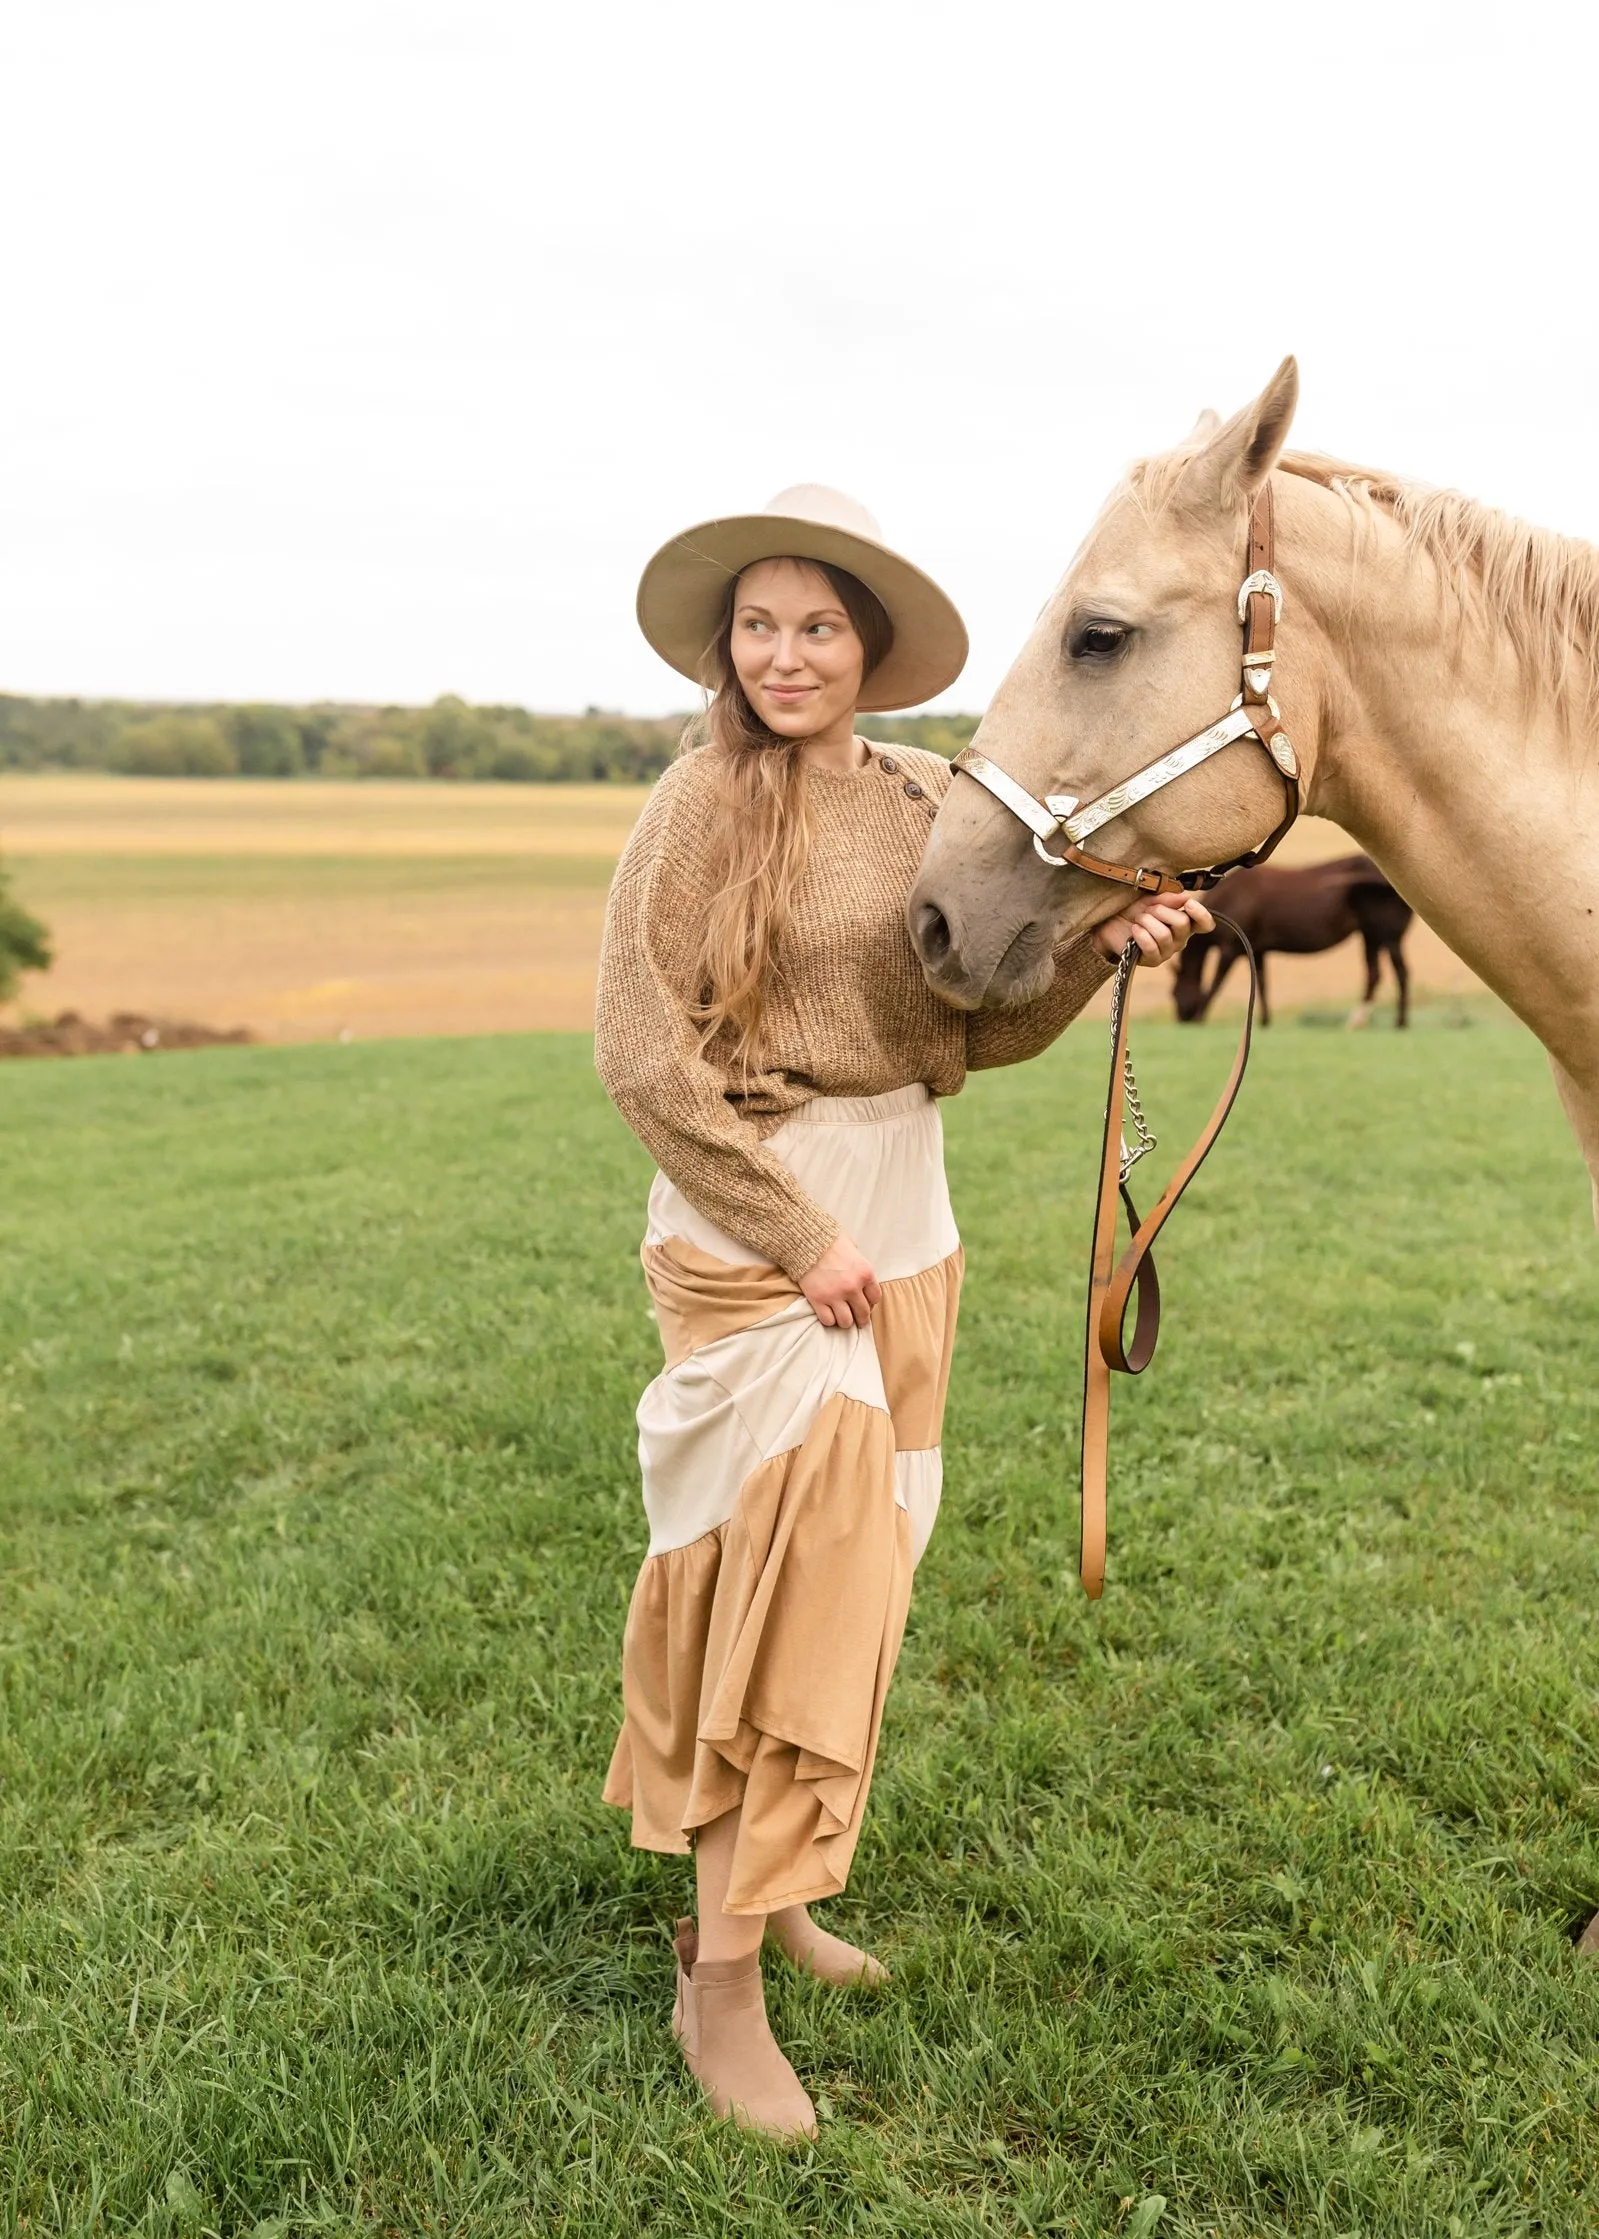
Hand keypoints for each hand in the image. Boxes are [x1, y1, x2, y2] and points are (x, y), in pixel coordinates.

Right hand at [800, 1231, 881, 1328]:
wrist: (806, 1240)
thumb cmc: (831, 1242)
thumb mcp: (853, 1249)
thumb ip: (860, 1266)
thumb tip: (862, 1277)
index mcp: (865, 1273)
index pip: (876, 1298)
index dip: (871, 1303)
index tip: (866, 1303)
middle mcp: (853, 1287)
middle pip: (863, 1313)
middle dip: (861, 1318)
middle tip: (857, 1319)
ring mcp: (835, 1295)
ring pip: (846, 1322)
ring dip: (845, 1321)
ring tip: (842, 1317)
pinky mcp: (818, 1300)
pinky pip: (828, 1321)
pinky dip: (829, 1320)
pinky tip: (828, 1313)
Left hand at [1092, 893, 1213, 965]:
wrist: (1110, 924)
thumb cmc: (1133, 911)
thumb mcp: (1150, 900)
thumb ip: (1168, 899)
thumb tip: (1185, 897)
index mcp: (1184, 922)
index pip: (1205, 924)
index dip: (1201, 914)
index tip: (1188, 904)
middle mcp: (1180, 939)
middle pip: (1182, 924)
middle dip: (1161, 912)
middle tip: (1147, 910)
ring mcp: (1167, 952)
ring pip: (1165, 935)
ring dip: (1147, 922)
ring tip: (1138, 920)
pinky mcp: (1153, 961)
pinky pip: (1151, 947)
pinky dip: (1141, 935)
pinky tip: (1134, 931)